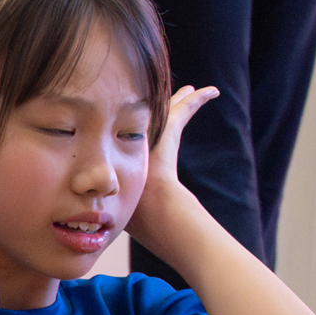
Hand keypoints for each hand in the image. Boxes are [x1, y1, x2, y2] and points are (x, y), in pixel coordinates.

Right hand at [127, 84, 220, 246]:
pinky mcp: (167, 131)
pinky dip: (196, 99)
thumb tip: (104, 222)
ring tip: (193, 92)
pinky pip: (182, 110)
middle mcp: (132, 147)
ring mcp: (146, 137)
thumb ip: (122, 206)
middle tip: (173, 98)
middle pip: (148, 122)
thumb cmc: (143, 218)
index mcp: (123, 164)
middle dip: (158, 108)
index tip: (145, 119)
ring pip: (166, 113)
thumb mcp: (126, 208)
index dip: (138, 127)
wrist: (154, 212)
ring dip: (180, 102)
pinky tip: (212, 92)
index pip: (131, 141)